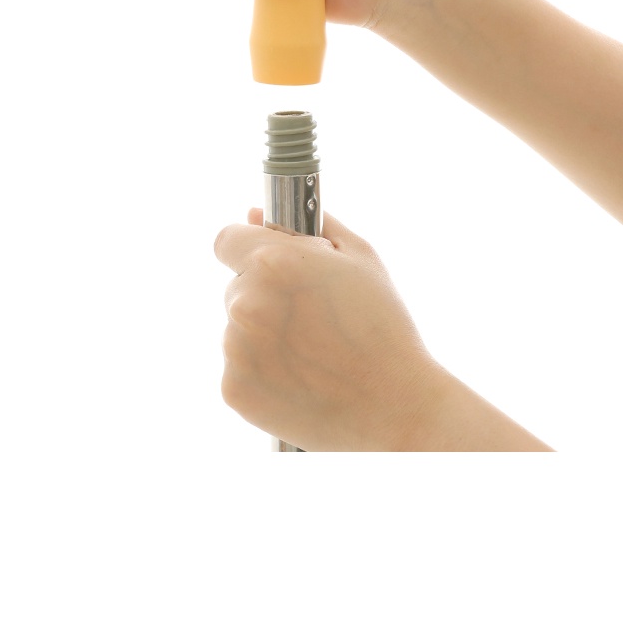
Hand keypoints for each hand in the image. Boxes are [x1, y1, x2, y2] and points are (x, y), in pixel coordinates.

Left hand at [214, 210, 441, 450]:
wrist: (395, 409)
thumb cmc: (383, 328)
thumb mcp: (360, 258)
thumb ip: (309, 227)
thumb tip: (256, 212)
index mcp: (272, 262)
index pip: (227, 240)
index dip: (247, 247)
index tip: (265, 262)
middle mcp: (246, 302)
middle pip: (237, 287)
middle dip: (266, 295)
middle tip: (312, 319)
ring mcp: (235, 349)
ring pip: (237, 329)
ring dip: (263, 335)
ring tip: (312, 353)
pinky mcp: (234, 389)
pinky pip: (239, 368)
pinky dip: (262, 372)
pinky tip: (301, 379)